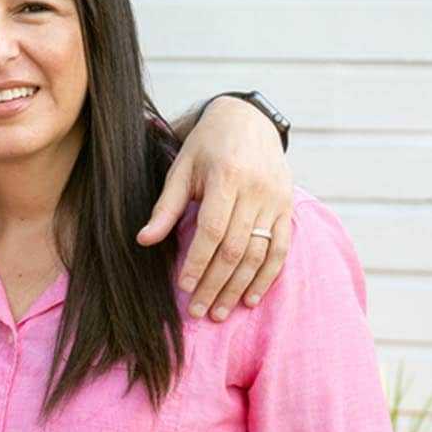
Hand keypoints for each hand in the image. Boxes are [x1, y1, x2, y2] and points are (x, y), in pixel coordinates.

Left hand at [138, 96, 294, 318]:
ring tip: (220, 311)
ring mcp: (275, 200)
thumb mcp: (181, 168)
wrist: (249, 120)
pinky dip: (267, 276)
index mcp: (226, 177)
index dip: (199, 261)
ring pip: (259, 253)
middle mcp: (255, 190)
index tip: (183, 287)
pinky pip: (280, 248)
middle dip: (216, 283)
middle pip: (236, 247)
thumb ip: (166, 207)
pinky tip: (251, 298)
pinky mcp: (287, 207)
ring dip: (239, 287)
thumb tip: (144, 241)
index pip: (213, 229)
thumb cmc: (206, 146)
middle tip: (199, 311)